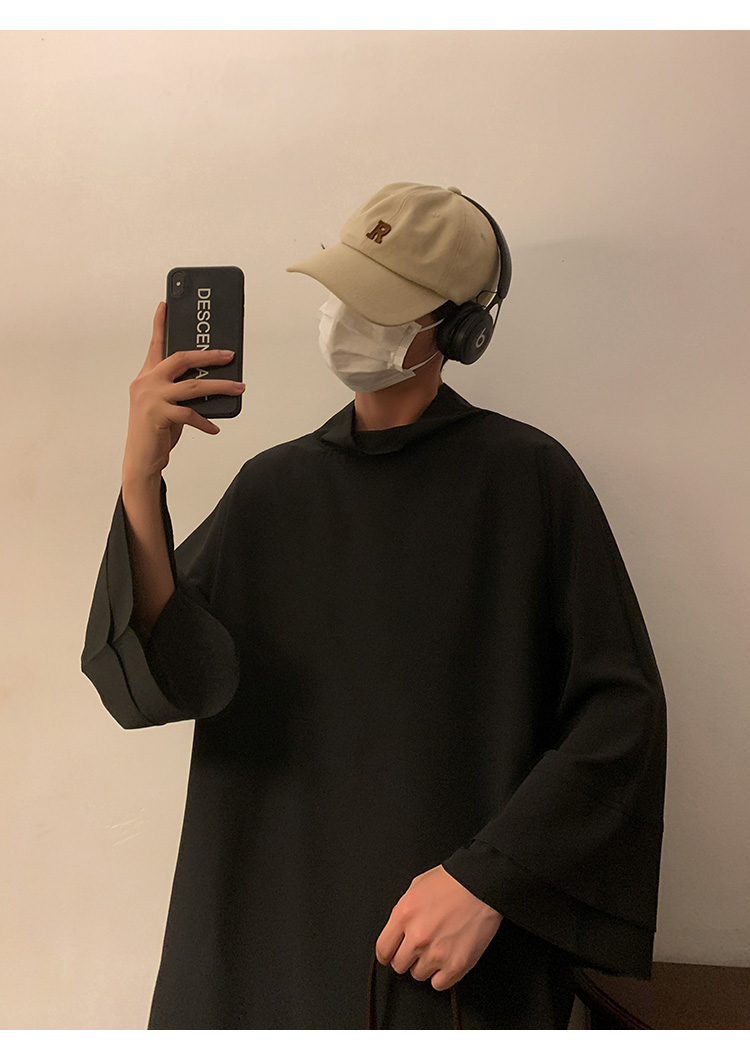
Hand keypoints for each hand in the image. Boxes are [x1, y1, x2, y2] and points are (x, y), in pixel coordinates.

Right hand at [123, 302, 243, 481]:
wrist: (140, 459)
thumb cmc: (156, 431)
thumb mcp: (166, 405)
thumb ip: (180, 391)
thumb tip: (211, 383)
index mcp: (147, 376)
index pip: (155, 344)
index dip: (159, 323)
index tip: (165, 304)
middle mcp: (146, 382)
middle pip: (181, 359)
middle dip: (208, 355)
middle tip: (230, 355)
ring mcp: (150, 398)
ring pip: (193, 386)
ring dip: (220, 387)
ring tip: (239, 388)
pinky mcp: (157, 415)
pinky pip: (189, 413)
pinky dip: (205, 421)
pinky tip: (215, 428)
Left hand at [375, 865, 502, 990]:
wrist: (482, 885)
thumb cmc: (452, 881)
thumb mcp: (416, 887)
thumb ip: (403, 912)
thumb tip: (397, 931)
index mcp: (404, 915)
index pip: (383, 950)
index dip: (387, 954)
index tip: (392, 955)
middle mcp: (417, 937)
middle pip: (399, 965)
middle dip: (407, 958)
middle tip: (420, 948)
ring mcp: (436, 953)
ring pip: (419, 975)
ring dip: (426, 965)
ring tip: (439, 948)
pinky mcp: (456, 965)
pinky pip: (439, 984)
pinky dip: (443, 975)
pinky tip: (448, 959)